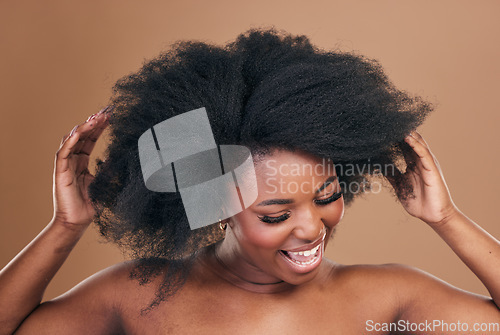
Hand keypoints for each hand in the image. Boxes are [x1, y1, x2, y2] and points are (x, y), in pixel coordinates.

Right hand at [52, 107, 111, 227]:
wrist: (78, 222)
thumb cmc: (90, 205)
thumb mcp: (105, 183)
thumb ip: (110, 170)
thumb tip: (120, 158)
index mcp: (82, 163)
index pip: (90, 140)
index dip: (99, 128)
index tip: (110, 117)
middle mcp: (73, 161)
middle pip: (82, 136)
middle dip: (93, 123)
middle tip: (105, 112)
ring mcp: (65, 165)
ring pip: (72, 140)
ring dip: (84, 128)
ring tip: (96, 118)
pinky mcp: (60, 172)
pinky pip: (63, 152)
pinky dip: (71, 141)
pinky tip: (80, 132)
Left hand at [387, 131, 458, 225]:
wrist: (433, 215)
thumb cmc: (418, 202)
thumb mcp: (399, 186)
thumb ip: (392, 175)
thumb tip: (380, 167)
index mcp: (413, 165)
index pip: (403, 147)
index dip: (394, 139)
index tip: (382, 131)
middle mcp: (420, 162)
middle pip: (410, 142)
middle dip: (400, 133)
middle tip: (387, 123)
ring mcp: (427, 164)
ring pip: (417, 144)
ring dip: (407, 134)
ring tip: (396, 124)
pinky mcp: (432, 169)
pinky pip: (423, 153)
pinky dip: (415, 144)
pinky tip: (407, 137)